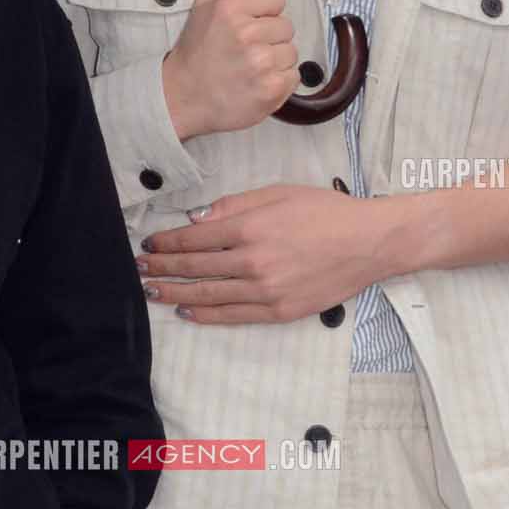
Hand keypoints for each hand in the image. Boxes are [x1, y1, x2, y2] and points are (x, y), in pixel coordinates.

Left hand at [137, 185, 386, 322]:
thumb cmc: (327, 212)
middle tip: (139, 268)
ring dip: (174, 294)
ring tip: (151, 291)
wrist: (369, 243)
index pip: (194, 239)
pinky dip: (205, 315)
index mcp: (250, 227)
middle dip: (161, 268)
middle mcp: (253, 262)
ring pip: (207, 295)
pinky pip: (232, 316)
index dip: (167, 244)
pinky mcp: (278, 311)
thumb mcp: (278, 193)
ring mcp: (265, 291)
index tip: (149, 245)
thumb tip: (196, 219)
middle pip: (194, 268)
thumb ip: (234, 205)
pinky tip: (186, 311)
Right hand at [161, 0, 295, 138]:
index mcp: (230, 10)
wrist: (184, 98)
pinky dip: (280, 81)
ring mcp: (261, 62)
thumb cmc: (195, 58)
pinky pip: (293, 76)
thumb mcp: (204, 10)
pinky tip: (259, 82)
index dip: (267, 11)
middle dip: (272, 37)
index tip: (258, 21)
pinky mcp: (271, 88)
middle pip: (286, 26)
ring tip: (253, 68)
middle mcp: (247, 33)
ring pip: (291, 52)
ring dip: (276, 60)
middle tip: (250, 49)